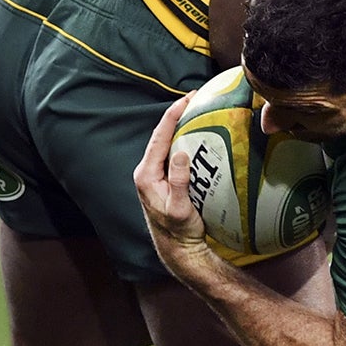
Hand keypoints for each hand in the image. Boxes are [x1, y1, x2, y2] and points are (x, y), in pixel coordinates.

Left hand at [134, 96, 214, 280]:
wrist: (178, 248)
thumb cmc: (179, 231)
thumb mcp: (180, 208)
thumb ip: (178, 181)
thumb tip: (180, 152)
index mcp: (146, 174)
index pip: (159, 137)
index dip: (172, 115)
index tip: (187, 99)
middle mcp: (147, 171)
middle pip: (162, 135)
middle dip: (177, 114)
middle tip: (195, 97)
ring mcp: (155, 174)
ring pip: (167, 142)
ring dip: (181, 124)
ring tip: (197, 109)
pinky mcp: (165, 178)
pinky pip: (173, 152)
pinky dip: (184, 139)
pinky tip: (198, 133)